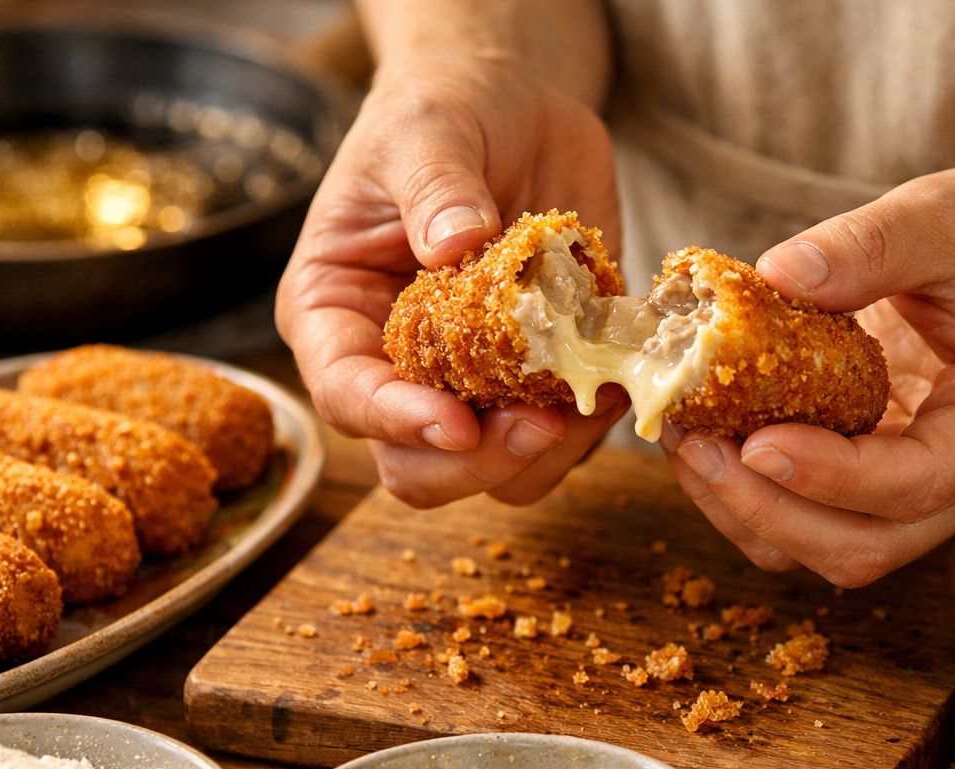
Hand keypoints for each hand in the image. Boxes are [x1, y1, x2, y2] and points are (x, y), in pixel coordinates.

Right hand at [275, 52, 626, 506]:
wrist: (515, 109)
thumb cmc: (445, 112)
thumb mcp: (427, 131)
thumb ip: (435, 187)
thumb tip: (454, 245)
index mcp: (337, 315)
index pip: (349, 396)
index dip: (397, 422)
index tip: (455, 423)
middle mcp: (396, 367)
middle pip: (416, 467)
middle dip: (478, 462)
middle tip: (541, 424)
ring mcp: (471, 383)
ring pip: (495, 472)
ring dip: (546, 456)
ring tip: (590, 400)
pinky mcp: (538, 381)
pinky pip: (562, 440)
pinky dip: (592, 427)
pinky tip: (616, 382)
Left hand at [661, 162, 954, 586]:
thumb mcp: (949, 214)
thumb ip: (871, 244)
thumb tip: (776, 276)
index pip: (916, 483)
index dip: (829, 478)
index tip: (754, 443)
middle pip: (865, 546)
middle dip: (769, 510)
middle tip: (696, 445)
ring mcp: (930, 494)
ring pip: (829, 549)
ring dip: (748, 512)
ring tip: (687, 440)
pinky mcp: (883, 485)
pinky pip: (812, 520)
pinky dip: (753, 496)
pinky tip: (708, 439)